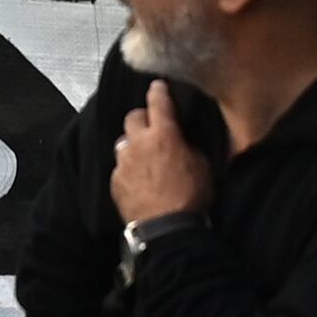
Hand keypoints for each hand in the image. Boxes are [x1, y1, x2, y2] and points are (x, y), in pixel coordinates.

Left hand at [111, 79, 215, 224]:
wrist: (167, 229)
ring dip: (132, 146)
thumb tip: (181, 141)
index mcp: (164, 134)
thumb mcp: (202, 165)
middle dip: (142, 119)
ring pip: (123, 143)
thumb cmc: (191, 196)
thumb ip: (188, 146)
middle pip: (133, 117)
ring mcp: (123, 163)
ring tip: (143, 158)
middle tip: (151, 129)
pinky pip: (119, 168)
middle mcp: (139, 143)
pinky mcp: (115, 182)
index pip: (158, 101)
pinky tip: (138, 181)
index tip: (158, 86)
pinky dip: (128, 170)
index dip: (158, 91)